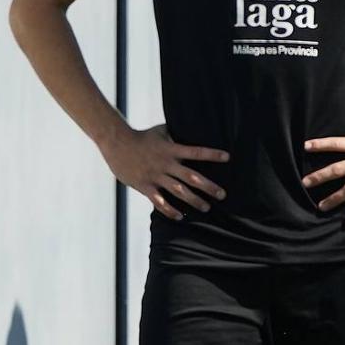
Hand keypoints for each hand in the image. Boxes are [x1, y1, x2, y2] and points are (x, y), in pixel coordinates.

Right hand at [99, 124, 228, 220]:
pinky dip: (170, 210)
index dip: (212, 154)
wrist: (117, 143)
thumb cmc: (140, 136)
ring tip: (206, 208)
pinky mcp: (144, 186)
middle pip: (191, 176)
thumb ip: (175, 134)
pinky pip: (159, 201)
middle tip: (223, 195)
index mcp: (171, 149)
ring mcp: (155, 176)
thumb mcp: (160, 131)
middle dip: (208, 186)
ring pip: (178, 191)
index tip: (227, 157)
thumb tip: (190, 128)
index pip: (196, 152)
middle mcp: (165, 163)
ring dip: (194, 200)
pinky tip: (179, 216)